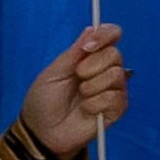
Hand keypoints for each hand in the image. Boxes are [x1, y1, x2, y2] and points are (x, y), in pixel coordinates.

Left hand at [21, 24, 127, 157]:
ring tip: (80, 96)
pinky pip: (115, 97)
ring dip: (92, 86)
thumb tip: (91, 28)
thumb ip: (74, 52)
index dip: (104, 35)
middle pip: (115, 54)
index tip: (87, 47)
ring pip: (116, 75)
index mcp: (89, 57)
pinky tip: (87, 110)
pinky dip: (96, 103)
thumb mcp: (54, 72)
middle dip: (92, 65)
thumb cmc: (44, 102)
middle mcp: (105, 70)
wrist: (42, 131)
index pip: (111, 35)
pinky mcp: (116, 109)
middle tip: (77, 77)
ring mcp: (113, 89)